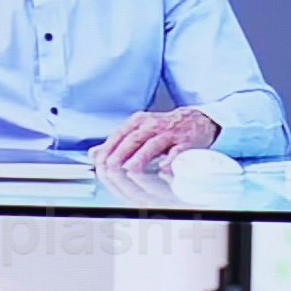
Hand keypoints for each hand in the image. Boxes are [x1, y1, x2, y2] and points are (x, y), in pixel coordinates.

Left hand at [91, 105, 224, 177]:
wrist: (197, 121)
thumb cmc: (165, 129)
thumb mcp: (139, 131)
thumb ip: (116, 143)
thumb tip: (93, 153)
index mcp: (138, 122)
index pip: (118, 136)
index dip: (107, 151)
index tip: (99, 166)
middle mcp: (153, 125)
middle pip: (133, 140)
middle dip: (120, 155)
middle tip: (110, 169)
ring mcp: (170, 133)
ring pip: (153, 144)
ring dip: (141, 158)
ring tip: (130, 169)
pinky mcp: (186, 142)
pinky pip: (178, 151)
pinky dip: (170, 160)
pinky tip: (163, 169)